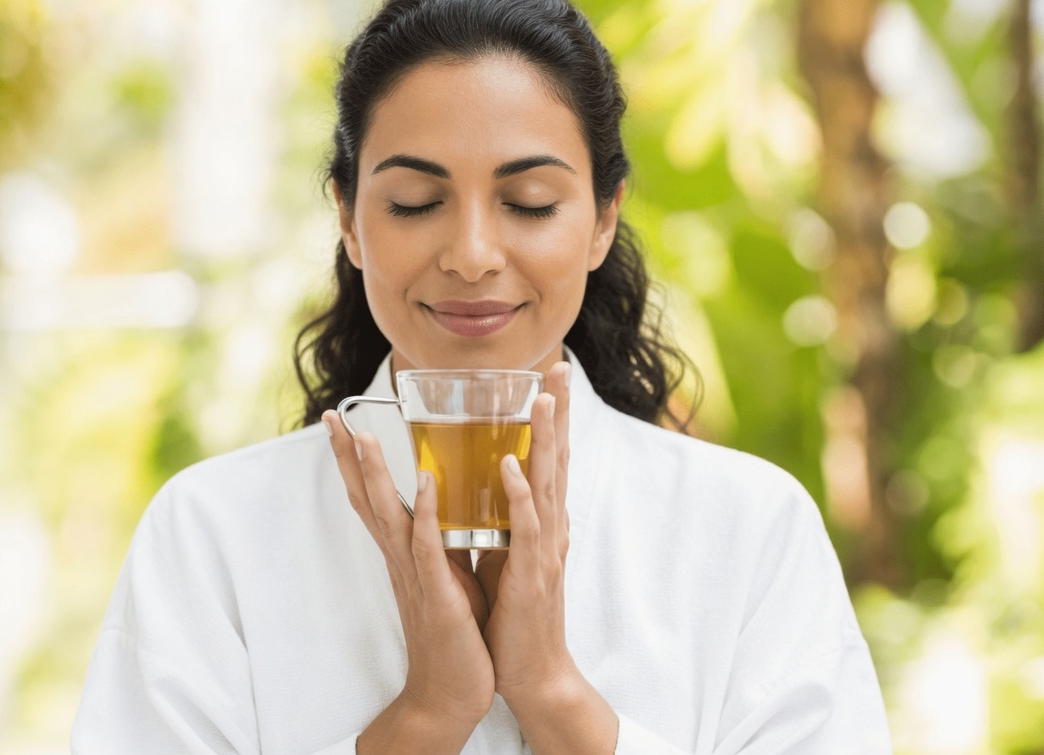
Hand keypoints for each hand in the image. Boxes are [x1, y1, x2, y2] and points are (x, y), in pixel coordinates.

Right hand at [324, 411, 494, 726]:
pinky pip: (428, 548)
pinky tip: (426, 483)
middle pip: (368, 499)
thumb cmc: (455, 635)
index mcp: (405, 552)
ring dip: (376, 475)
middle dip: (349, 458)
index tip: (342, 422)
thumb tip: (448, 503)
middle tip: (332, 417)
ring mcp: (415, 576)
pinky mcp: (438, 594)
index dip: (356, 461)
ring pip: (389, 516)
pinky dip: (426, 513)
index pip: (373, 497)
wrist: (451, 695)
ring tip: (363, 436)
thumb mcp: (449, 575)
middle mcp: (401, 559)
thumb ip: (443, 539)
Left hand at [475, 361, 576, 700]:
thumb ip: (502, 520)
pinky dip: (520, 495)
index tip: (548, 377)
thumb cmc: (515, 615)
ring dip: (545, 440)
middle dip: (558, 413)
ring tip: (542, 400)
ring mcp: (545, 550)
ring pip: (547, 484)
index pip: (549, 458)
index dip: (551, 417)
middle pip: (558, 459)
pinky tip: (511, 466)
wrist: (531, 673)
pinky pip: (526, 529)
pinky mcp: (532, 575)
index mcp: (542, 522)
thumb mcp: (506, 555)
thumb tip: (484, 488)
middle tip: (559, 370)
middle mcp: (550, 528)